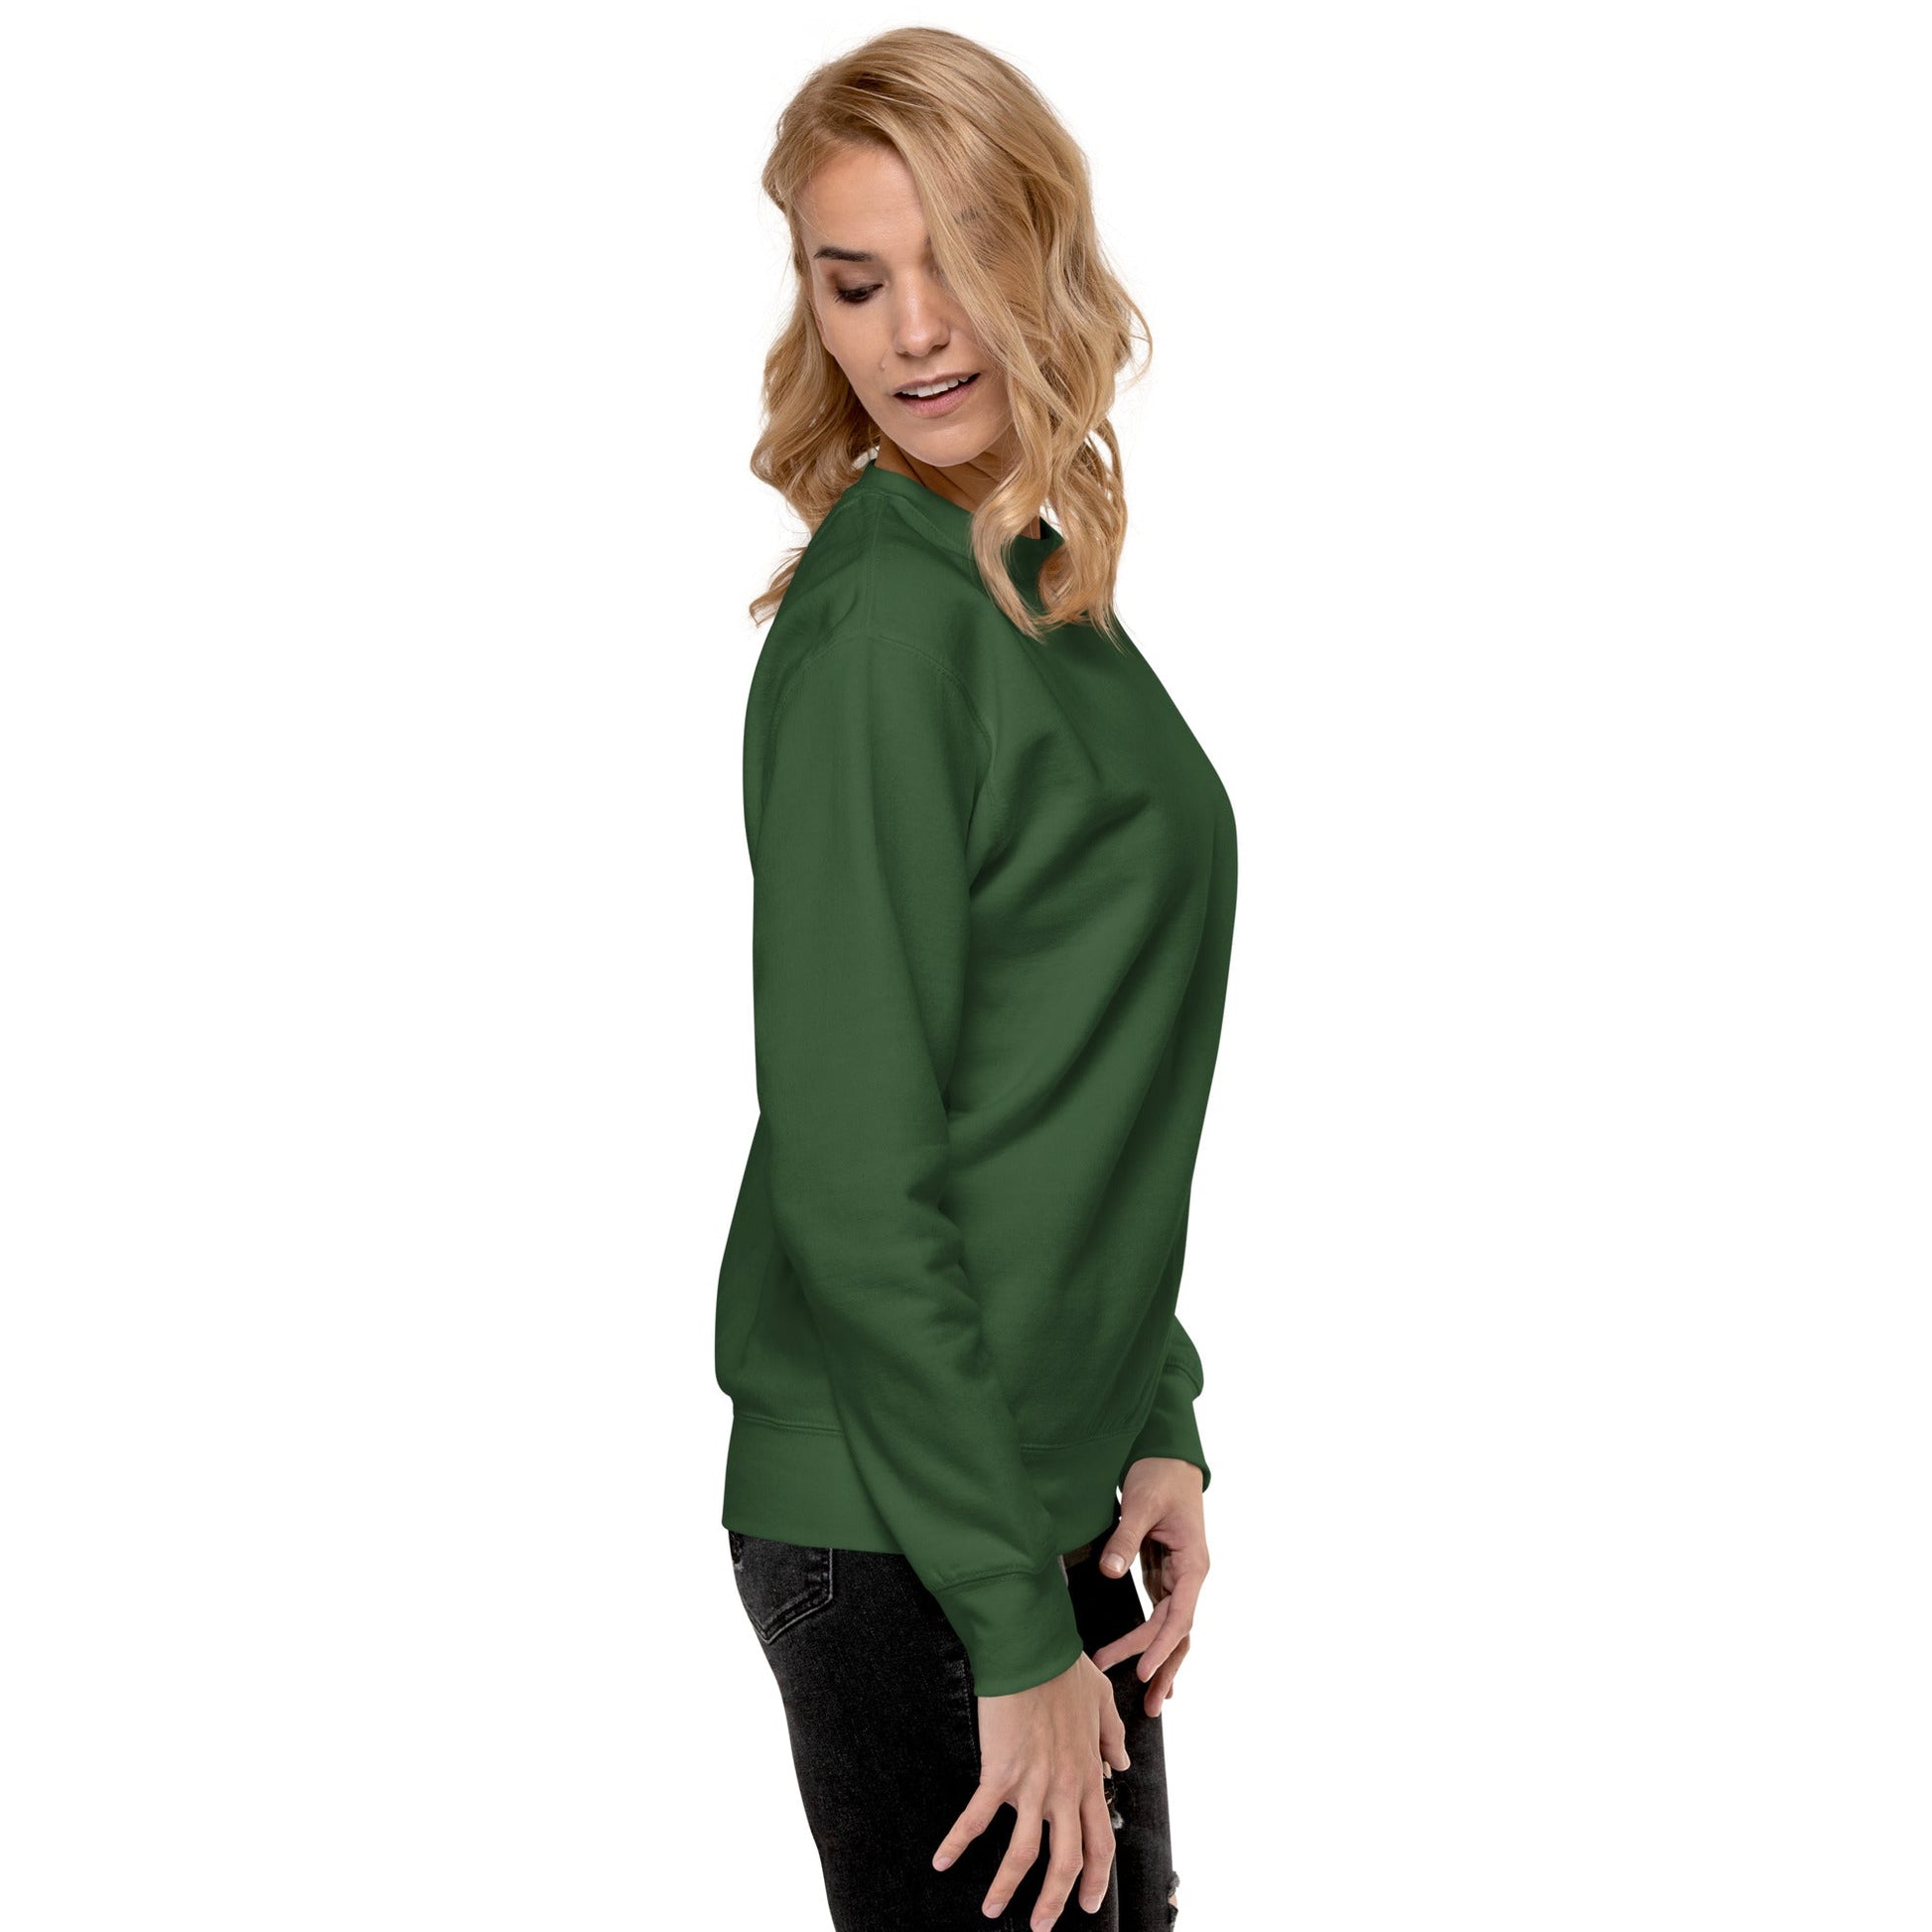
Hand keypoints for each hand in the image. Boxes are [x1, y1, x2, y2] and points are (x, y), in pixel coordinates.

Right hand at [931, 1652, 1128, 1927]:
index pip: (1100, 1842)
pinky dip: (957, 1843)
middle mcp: (1065, 1789)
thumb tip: (1120, 1764)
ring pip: (1024, 1853)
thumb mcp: (1102, 1702)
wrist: (1031, 1647)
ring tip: (992, 1910)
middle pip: (1066, 1861)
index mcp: (1088, 1776)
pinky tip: (941, 1860)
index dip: (1096, 1878)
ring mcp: (1032, 1784)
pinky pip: (976, 1818)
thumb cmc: (1064, 1668)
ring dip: (1007, 1887)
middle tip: (1042, 1926)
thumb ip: (1111, 1738)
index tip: (1089, 1902)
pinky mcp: (999, 1772)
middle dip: (1054, 1901)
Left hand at [1088, 1457, 1207, 1717]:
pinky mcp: (1164, 1573)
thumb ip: (1126, 1539)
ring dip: (1161, 1662)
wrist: (1169, 1456)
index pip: (1179, 1616)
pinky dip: (1154, 1642)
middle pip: (1179, 1633)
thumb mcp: (1141, 1504)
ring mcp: (1179, 1578)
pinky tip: (1147, 1666)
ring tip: (1149, 1701)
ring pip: (1173, 1630)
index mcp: (1194, 1564)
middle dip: (1164, 1668)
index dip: (1161, 1645)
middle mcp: (1191, 1577)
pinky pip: (1162, 1616)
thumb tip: (1108, 1571)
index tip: (1142, 1670)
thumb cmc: (1160, 1476)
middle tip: (1147, 1706)